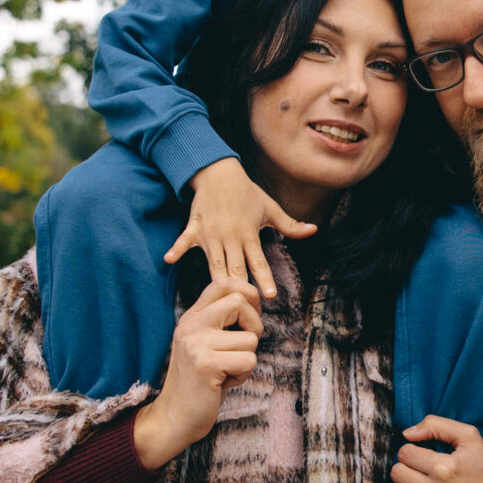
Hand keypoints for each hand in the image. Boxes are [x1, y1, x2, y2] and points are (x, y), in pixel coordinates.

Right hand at [133, 277, 262, 468]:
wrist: (173, 418)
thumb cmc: (198, 383)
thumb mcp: (205, 345)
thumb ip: (220, 323)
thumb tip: (255, 300)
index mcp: (191, 318)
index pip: (222, 283)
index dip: (247, 293)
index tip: (250, 314)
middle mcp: (190, 325)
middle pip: (240, 301)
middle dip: (254, 325)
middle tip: (243, 348)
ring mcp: (196, 343)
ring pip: (250, 338)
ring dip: (246, 359)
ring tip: (226, 372)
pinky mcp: (206, 364)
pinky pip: (248, 360)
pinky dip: (243, 375)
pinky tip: (223, 383)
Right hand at [164, 158, 316, 300]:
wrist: (219, 172)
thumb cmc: (246, 192)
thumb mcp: (270, 207)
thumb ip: (290, 224)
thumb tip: (313, 230)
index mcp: (249, 233)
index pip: (258, 261)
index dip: (263, 279)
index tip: (269, 296)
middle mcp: (230, 236)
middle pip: (235, 268)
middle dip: (241, 288)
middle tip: (246, 309)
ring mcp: (210, 233)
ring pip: (213, 262)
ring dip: (216, 280)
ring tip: (217, 302)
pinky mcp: (194, 228)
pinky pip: (184, 241)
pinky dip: (176, 249)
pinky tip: (168, 260)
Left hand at [391, 416, 482, 482]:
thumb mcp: (470, 437)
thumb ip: (436, 425)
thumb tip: (407, 434)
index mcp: (446, 468)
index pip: (405, 453)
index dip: (413, 449)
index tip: (425, 454)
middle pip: (397, 472)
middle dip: (407, 466)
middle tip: (423, 467)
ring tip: (424, 482)